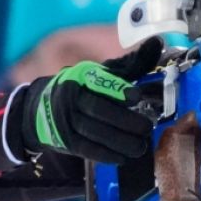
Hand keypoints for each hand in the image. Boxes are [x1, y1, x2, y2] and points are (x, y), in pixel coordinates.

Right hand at [15, 37, 162, 163]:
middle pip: (98, 109)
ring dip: (119, 141)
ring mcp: (66, 120)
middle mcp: (71, 97)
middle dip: (124, 120)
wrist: (42, 108)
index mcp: (82, 76)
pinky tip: (123, 158)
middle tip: (146, 127)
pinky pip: (86, 149)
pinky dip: (105, 155)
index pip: (99, 81)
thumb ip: (132, 62)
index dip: (117, 89)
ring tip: (140, 146)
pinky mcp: (65, 141)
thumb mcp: (104, 72)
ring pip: (93, 132)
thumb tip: (158, 43)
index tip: (136, 97)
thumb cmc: (85, 87)